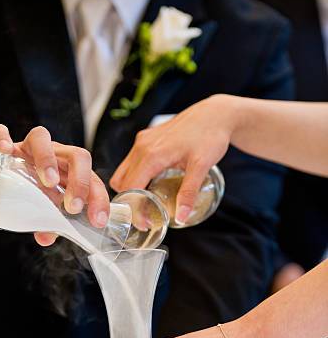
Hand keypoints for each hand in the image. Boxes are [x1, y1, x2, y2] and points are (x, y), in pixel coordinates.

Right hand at [0, 124, 109, 245]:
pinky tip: (5, 152)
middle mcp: (56, 155)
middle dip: (80, 182)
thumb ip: (48, 224)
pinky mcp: (8, 145)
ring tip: (48, 182)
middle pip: (78, 156)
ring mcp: (32, 147)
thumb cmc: (35, 195)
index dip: (98, 200)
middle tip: (72, 207)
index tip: (97, 221)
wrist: (9, 179)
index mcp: (72, 172)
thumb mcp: (46, 211)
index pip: (94, 181)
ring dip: (48, 159)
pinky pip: (2, 133)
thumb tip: (46, 238)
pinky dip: (3, 138)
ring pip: (43, 138)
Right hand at [110, 94, 238, 223]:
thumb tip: (181, 217)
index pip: (131, 188)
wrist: (215, 113)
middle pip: (122, 182)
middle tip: (145, 217)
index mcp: (151, 154)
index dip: (134, 209)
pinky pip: (131, 163)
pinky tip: (150, 185)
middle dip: (130, 202)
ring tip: (146, 204)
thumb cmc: (210, 136)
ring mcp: (142, 141)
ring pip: (123, 172)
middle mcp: (141, 147)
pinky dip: (134, 177)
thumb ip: (189, 192)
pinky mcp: (146, 139)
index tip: (145, 224)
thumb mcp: (201, 166)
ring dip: (129, 189)